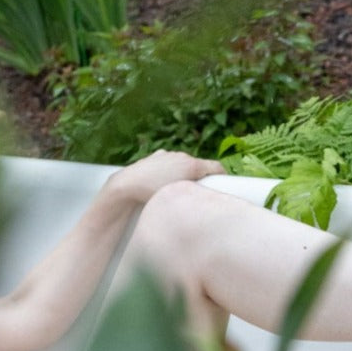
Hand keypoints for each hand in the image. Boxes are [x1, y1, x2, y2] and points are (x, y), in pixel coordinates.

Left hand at [106, 150, 226, 205]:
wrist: (126, 186)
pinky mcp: (157, 156)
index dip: (223, 176)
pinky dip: (173, 170)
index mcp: (191, 164)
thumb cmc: (153, 194)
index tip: (225, 186)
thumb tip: (208, 194)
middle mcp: (181, 156)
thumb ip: (198, 191)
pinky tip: (164, 181)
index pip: (216, 167)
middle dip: (203, 177)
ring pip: (185, 164)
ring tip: (179, 188)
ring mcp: (168, 155)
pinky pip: (171, 163)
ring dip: (186, 173)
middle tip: (199, 191)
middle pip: (200, 166)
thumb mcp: (181, 195)